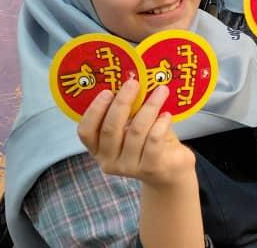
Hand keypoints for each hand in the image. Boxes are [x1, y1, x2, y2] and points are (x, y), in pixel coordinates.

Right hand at [78, 80, 194, 188]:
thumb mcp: (133, 129)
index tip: (107, 91)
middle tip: (134, 83)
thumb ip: (128, 113)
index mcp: (98, 149)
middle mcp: (108, 161)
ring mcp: (128, 167)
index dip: (94, 111)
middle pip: (110, 129)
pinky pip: (153, 140)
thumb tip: (131, 83)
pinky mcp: (150, 168)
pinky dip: (160, 124)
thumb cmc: (149, 144)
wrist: (171, 172)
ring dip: (149, 107)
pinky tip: (167, 115)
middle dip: (122, 102)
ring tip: (161, 91)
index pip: (86, 132)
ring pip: (135, 131)